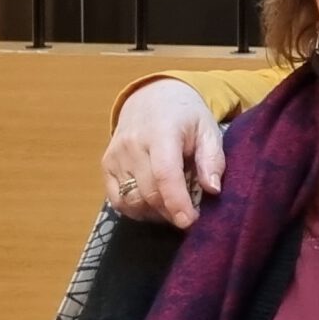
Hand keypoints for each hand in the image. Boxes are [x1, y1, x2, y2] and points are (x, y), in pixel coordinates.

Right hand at [100, 79, 223, 227]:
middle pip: (148, 192)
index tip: (189, 221)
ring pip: (131, 200)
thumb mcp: (208, 129)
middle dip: (170, 211)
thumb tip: (213, 189)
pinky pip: (117, 200)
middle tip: (189, 216)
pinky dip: (135, 209)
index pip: (165, 174)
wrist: (152, 97)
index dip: (176, 202)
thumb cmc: (186, 116)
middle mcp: (133, 145)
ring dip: (154, 213)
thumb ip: (212, 158)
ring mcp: (115, 155)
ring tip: (173, 208)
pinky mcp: (105, 165)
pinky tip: (153, 206)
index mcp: (161, 133)